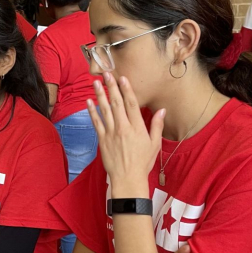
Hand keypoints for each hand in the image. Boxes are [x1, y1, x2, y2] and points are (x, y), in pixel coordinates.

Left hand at [87, 72, 163, 196]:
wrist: (128, 178)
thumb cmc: (143, 162)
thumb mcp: (154, 144)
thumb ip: (157, 125)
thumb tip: (162, 110)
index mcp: (137, 127)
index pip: (131, 104)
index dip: (126, 89)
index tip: (122, 77)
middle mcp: (123, 127)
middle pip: (116, 103)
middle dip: (111, 87)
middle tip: (106, 73)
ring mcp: (111, 133)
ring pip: (105, 110)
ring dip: (100, 95)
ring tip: (96, 82)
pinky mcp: (102, 140)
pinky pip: (96, 123)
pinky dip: (92, 111)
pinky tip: (88, 101)